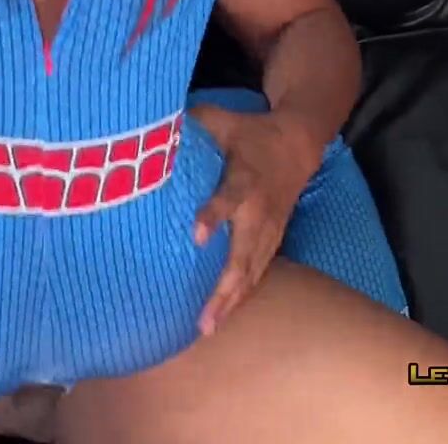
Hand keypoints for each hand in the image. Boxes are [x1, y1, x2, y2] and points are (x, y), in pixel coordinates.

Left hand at [188, 106, 322, 335]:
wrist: (299, 145)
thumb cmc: (249, 133)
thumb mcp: (222, 120)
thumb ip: (191, 123)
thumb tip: (149, 125)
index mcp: (246, 176)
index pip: (230, 196)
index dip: (215, 214)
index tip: (196, 235)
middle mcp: (260, 210)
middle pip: (244, 253)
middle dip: (224, 286)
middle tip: (203, 317)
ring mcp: (269, 230)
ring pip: (251, 271)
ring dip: (231, 300)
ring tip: (207, 327)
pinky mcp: (272, 240)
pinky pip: (256, 273)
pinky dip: (241, 296)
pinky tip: (221, 317)